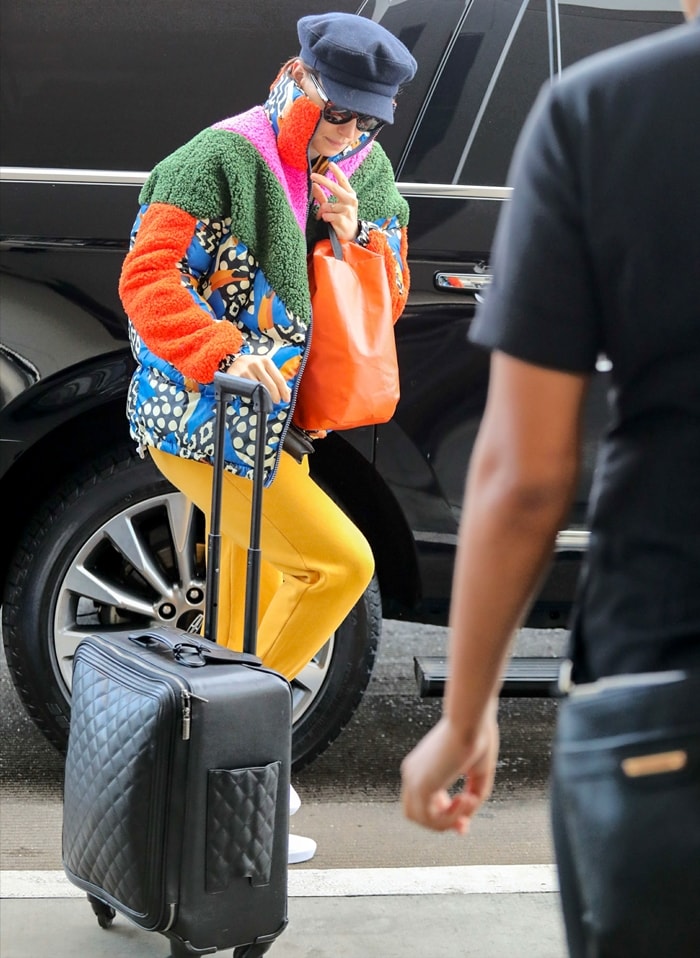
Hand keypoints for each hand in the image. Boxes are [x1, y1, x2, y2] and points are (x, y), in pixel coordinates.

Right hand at [225, 354, 290, 404]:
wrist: (236, 361)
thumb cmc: (254, 367)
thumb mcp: (266, 369)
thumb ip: (276, 378)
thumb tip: (288, 390)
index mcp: (266, 361)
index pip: (279, 379)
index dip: (284, 391)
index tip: (286, 399)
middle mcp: (256, 363)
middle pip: (270, 385)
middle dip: (275, 395)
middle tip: (276, 401)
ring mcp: (245, 369)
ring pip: (257, 388)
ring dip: (261, 396)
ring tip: (263, 399)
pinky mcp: (234, 374)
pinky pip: (244, 389)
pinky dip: (247, 395)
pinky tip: (250, 397)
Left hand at [310, 162, 358, 241]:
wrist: (350, 235)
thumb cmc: (342, 218)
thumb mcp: (334, 206)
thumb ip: (323, 197)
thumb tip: (314, 185)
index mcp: (350, 195)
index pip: (343, 180)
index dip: (337, 171)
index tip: (330, 163)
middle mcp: (350, 200)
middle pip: (334, 188)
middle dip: (323, 180)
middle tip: (312, 176)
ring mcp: (348, 210)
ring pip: (327, 206)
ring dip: (323, 212)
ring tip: (327, 218)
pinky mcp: (343, 220)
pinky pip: (327, 215)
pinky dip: (325, 218)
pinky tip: (330, 222)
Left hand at [400, 707, 498, 833]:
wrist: (471, 719)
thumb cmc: (476, 734)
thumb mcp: (477, 771)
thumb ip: (471, 795)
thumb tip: (467, 817)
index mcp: (422, 766)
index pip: (423, 800)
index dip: (444, 815)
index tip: (465, 820)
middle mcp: (413, 772)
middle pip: (417, 812)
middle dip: (443, 822)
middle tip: (464, 824)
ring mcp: (413, 778)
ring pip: (421, 818)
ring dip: (447, 821)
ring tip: (469, 800)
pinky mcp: (420, 785)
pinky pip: (431, 818)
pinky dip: (451, 818)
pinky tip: (468, 799)